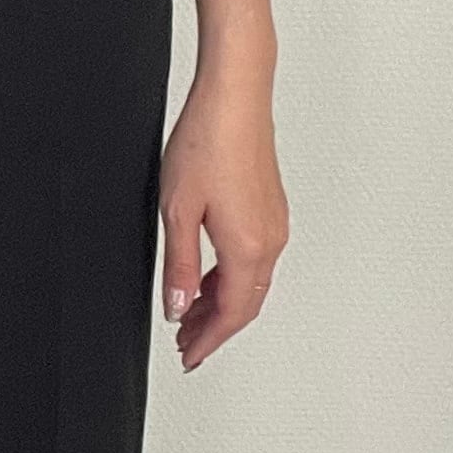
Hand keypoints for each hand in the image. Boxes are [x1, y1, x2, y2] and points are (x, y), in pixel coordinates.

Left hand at [158, 77, 288, 369]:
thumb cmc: (206, 141)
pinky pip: (255, 259)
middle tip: (186, 342)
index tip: (189, 357)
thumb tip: (178, 308)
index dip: (209, 341)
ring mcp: (274, 223)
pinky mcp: (270, 206)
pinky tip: (208, 272)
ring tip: (190, 311)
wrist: (234, 95)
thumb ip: (179, 266)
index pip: (231, 314)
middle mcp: (270, 240)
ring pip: (252, 282)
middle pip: (246, 303)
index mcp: (248, 247)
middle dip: (215, 327)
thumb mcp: (178, 210)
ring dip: (223, 302)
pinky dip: (232, 277)